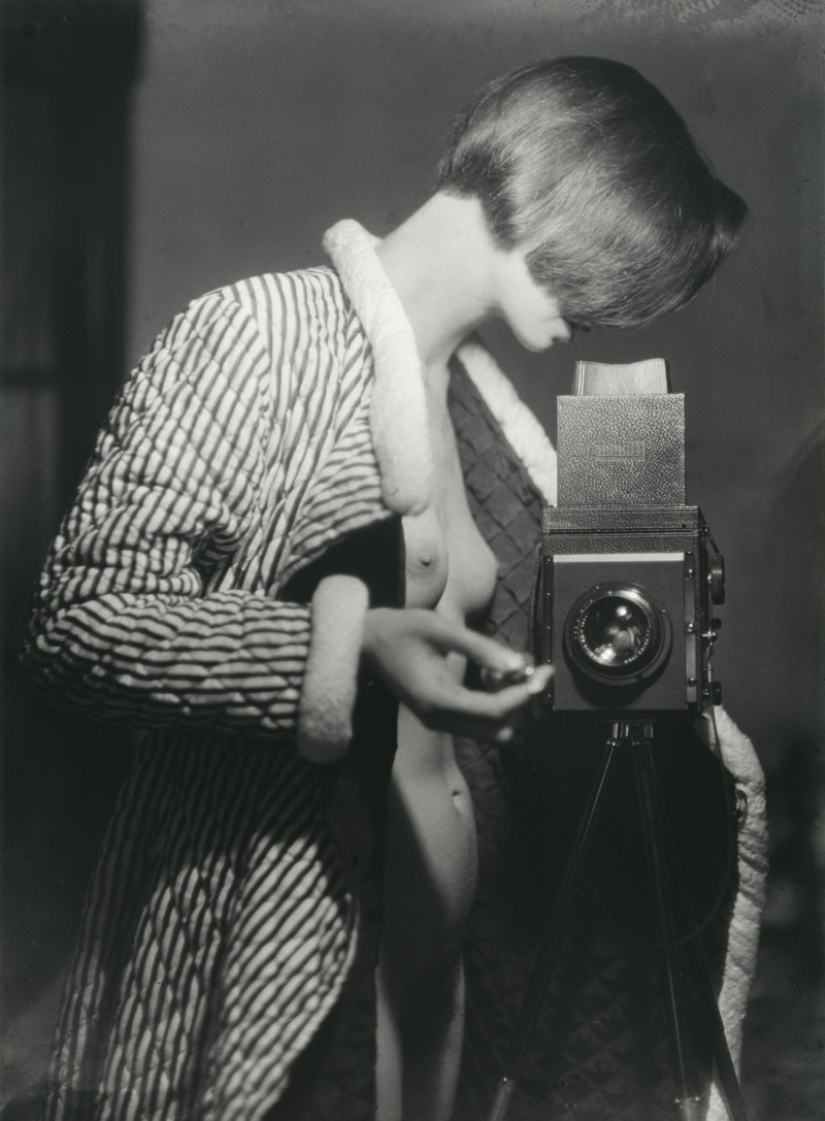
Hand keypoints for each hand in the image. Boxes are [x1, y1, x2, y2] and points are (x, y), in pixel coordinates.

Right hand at [361, 607, 550, 743]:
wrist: (366, 643)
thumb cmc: (402, 629)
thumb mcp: (440, 629)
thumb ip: (480, 647)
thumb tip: (518, 664)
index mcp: (438, 700)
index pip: (494, 711)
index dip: (523, 693)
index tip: (544, 670)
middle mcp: (439, 720)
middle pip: (499, 728)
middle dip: (518, 700)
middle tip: (526, 667)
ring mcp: (439, 722)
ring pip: (491, 730)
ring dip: (506, 702)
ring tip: (501, 666)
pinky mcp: (440, 717)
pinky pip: (478, 722)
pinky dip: (493, 702)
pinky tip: (489, 672)